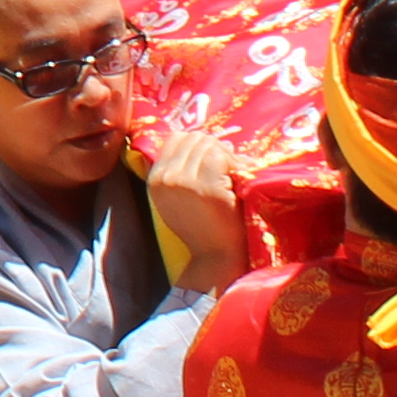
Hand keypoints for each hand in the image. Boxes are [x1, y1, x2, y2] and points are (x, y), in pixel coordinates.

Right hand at [143, 119, 245, 274]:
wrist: (215, 258)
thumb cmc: (204, 227)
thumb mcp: (181, 197)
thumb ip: (186, 169)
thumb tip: (219, 140)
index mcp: (156, 179)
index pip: (176, 138)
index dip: (199, 143)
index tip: (215, 157)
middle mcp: (166, 178)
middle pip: (195, 139)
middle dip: (216, 147)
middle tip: (231, 164)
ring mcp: (185, 183)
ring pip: (210, 146)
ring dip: (228, 156)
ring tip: (238, 171)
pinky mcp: (207, 189)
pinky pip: (223, 158)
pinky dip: (236, 164)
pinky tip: (240, 178)